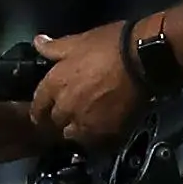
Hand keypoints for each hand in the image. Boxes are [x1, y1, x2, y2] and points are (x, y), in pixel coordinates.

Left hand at [27, 24, 142, 145]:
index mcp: (54, 85)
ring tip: (87, 124)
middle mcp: (65, 107)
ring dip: (78, 131)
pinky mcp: (109, 131)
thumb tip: (38, 42)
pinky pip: (97, 142)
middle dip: (60, 119)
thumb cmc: (110, 46)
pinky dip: (98, 138)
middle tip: (70, 114)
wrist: (144, 58)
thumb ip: (54, 48)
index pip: (38, 107)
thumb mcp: (77, 42)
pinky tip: (104, 130)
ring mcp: (86, 121)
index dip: (40, 110)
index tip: (44, 112)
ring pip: (74, 135)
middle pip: (56, 122)